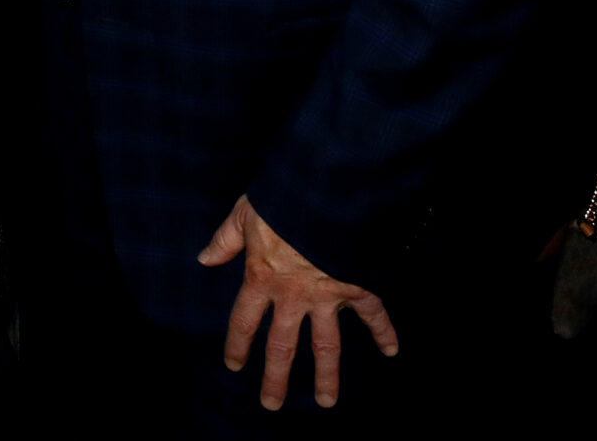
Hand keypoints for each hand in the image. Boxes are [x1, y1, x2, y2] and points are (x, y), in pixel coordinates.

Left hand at [197, 194, 398, 409]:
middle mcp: (294, 295)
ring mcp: (327, 295)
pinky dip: (385, 331)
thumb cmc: (281, 200)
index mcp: (262, 277)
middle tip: (272, 404)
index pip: (245, 320)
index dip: (238, 344)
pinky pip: (374, 314)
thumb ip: (225, 240)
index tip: (235, 365)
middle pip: (283, 345)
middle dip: (276, 377)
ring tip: (326, 401)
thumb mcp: (244, 214)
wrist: (324, 193)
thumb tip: (204, 258)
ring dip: (327, 375)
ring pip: (327, 345)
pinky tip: (392, 351)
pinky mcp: (357, 287)